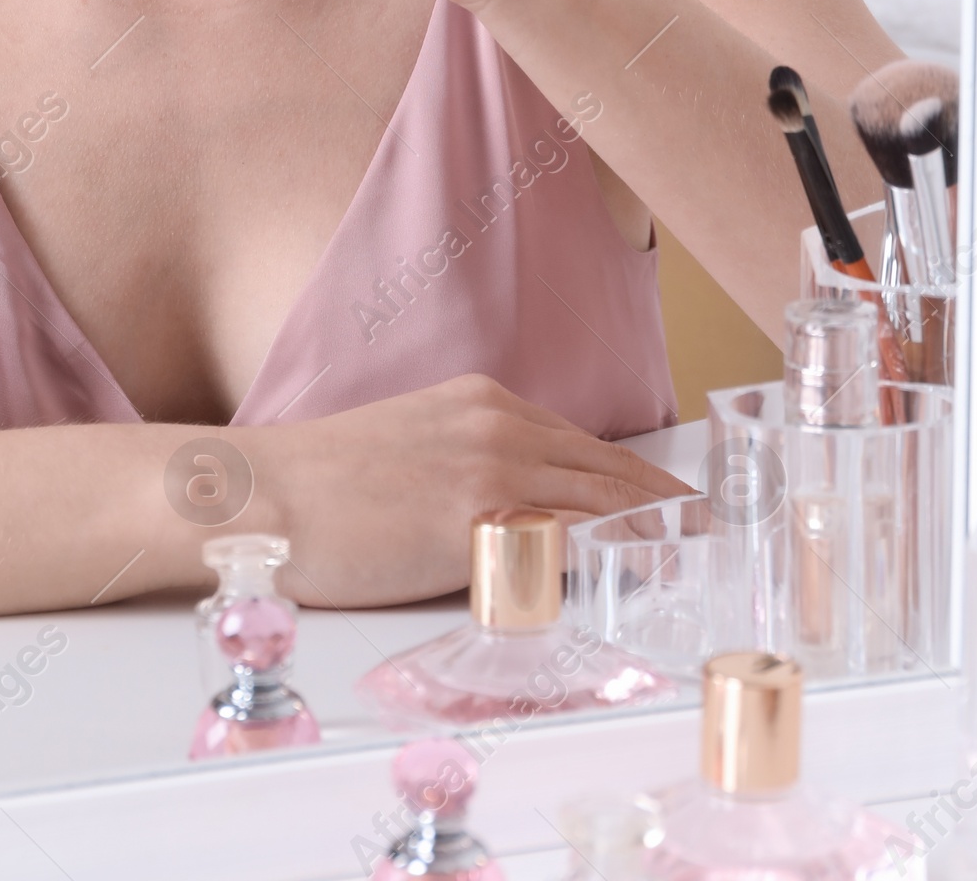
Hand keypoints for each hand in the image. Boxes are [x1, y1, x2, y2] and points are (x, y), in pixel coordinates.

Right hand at [230, 373, 689, 607]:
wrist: (259, 494)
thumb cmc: (319, 485)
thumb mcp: (408, 449)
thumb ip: (465, 466)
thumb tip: (508, 510)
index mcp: (481, 402)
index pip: (585, 445)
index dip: (639, 476)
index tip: (678, 502)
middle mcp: (496, 425)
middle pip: (609, 469)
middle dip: (667, 502)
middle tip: (716, 530)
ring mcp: (488, 471)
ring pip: (600, 501)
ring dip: (656, 530)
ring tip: (701, 555)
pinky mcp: (473, 524)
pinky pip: (562, 543)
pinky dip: (611, 557)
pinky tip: (642, 575)